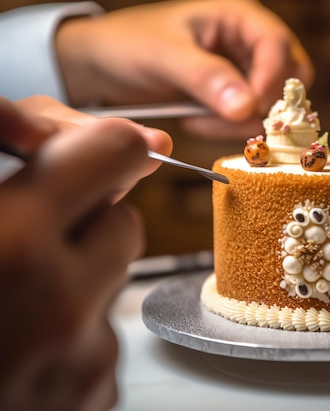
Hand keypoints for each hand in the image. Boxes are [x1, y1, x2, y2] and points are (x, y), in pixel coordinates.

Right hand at [0, 100, 150, 409]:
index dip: (103, 145)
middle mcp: (60, 306)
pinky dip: (72, 331)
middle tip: (31, 236)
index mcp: (10, 245)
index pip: (110, 153)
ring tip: (13, 303)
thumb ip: (9, 182)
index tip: (102, 150)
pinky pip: (102, 335)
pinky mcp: (97, 394)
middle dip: (85, 221)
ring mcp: (85, 359)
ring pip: (115, 281)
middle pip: (123, 221)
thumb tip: (56, 138)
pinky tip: (21, 347)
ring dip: (76, 278)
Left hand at [55, 0, 313, 138]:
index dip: (272, 79)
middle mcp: (248, 42)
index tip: (251, 109)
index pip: (278, 45)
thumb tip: (247, 107)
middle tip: (231, 120)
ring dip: (245, 121)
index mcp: (238, 17)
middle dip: (265, 104)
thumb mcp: (164, 56)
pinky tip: (197, 122)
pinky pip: (251, 119)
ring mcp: (243, 71)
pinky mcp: (233, 97)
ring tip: (200, 121)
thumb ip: (206, 77)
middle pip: (290, 77)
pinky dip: (231, 128)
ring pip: (273, 104)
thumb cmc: (127, 45)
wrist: (101, 67)